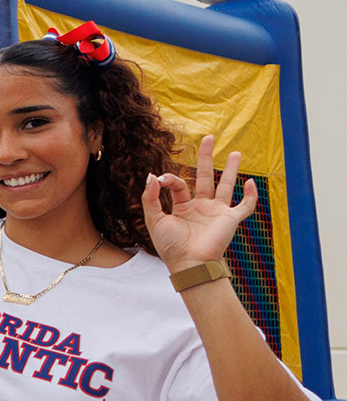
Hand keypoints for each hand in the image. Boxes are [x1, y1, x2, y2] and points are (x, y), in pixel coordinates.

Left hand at [143, 136, 254, 272]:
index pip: (180, 184)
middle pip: (205, 177)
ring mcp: (217, 212)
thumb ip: (150, 198)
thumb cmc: (170, 246)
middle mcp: (201, 207)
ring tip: (236, 153)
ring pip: (226, 186)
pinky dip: (250, 195)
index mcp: (183, 207)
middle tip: (209, 138)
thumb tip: (151, 175)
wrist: (189, 263)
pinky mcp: (230, 219)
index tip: (161, 179)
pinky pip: (245, 206)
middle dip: (206, 158)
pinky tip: (250, 182)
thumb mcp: (154, 219)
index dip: (170, 178)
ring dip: (231, 170)